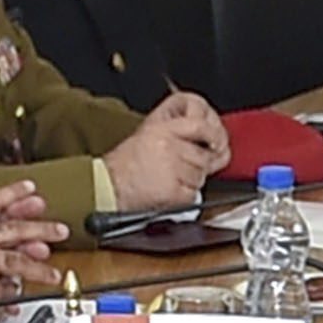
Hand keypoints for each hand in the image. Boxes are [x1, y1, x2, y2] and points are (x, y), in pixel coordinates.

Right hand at [105, 94, 228, 210]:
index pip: (200, 125)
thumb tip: (210, 139)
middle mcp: (167, 144)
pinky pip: (193, 194)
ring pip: (200, 177)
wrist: (106, 185)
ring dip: (190, 182)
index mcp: (161, 127)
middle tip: (181, 168)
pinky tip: (168, 191)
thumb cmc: (125, 163)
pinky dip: (185, 197)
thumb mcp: (149, 133)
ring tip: (169, 179)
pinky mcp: (171, 190)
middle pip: (204, 156)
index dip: (214, 134)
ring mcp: (170, 167)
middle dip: (198, 165)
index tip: (217, 143)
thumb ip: (178, 131)